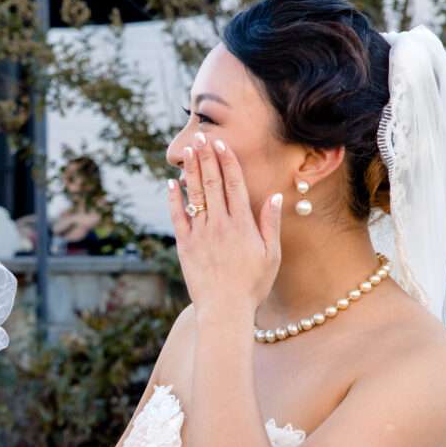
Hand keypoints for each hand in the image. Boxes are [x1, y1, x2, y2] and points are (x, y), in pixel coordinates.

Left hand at [167, 131, 281, 311]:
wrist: (224, 310)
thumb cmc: (252, 286)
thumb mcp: (271, 256)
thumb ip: (270, 224)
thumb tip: (274, 196)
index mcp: (242, 225)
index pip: (234, 185)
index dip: (227, 161)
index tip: (222, 144)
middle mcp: (220, 225)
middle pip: (213, 183)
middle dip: (207, 157)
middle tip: (201, 136)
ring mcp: (200, 235)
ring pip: (195, 195)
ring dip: (192, 170)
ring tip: (189, 150)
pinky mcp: (185, 247)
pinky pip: (178, 218)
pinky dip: (174, 199)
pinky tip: (171, 183)